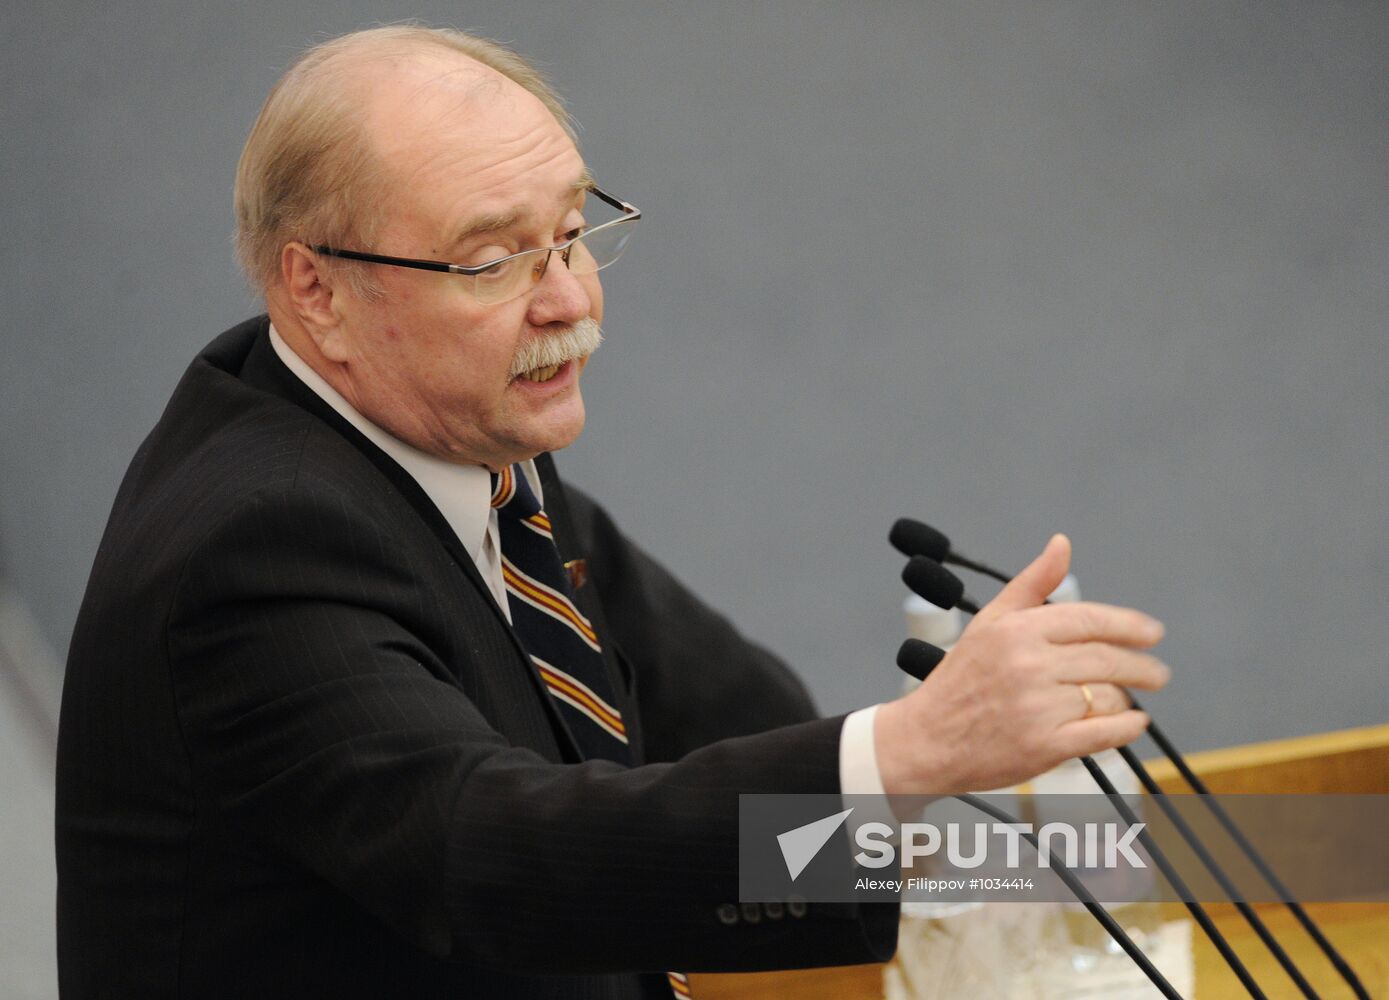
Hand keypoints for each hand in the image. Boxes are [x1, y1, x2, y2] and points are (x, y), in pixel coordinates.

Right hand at [874, 534, 1169, 796]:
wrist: (926, 741)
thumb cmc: (959, 682)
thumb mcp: (989, 622)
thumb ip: (1032, 583)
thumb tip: (1062, 545)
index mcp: (1018, 630)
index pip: (1090, 619)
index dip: (1129, 625)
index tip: (1151, 633)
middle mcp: (1029, 665)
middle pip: (1107, 659)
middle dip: (1142, 666)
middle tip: (1156, 672)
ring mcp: (1039, 707)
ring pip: (1109, 696)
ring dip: (1125, 699)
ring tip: (1123, 700)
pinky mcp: (1046, 746)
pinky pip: (1105, 733)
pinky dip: (1127, 728)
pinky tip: (1133, 723)